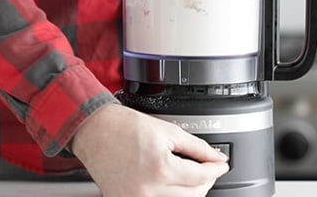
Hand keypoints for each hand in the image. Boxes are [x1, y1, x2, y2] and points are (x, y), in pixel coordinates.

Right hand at [71, 103, 229, 196]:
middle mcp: (148, 190)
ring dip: (190, 191)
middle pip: (193, 195)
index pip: (201, 177)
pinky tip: (172, 185)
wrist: (94, 131)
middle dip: (206, 182)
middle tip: (209, 169)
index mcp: (161, 169)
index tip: (221, 165)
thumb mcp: (168, 131)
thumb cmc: (124, 126)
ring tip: (191, 177)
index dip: (216, 169)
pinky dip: (169, 196)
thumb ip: (197, 147)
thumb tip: (216, 157)